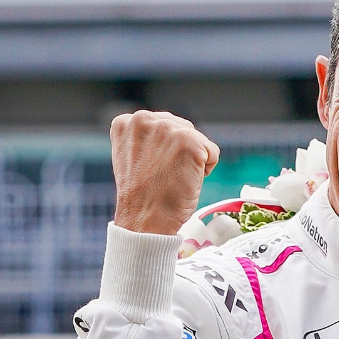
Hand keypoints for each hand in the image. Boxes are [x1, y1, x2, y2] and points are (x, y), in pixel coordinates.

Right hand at [110, 111, 219, 234]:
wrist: (145, 219)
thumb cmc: (143, 196)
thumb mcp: (136, 156)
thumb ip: (149, 138)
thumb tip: (173, 132)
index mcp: (126, 123)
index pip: (164, 125)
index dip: (165, 151)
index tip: (153, 169)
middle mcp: (143, 119)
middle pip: (184, 129)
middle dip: (181, 153)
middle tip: (164, 176)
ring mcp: (167, 129)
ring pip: (199, 140)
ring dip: (194, 161)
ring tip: (173, 178)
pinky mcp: (189, 141)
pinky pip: (212, 152)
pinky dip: (206, 169)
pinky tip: (186, 180)